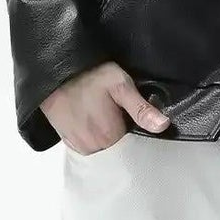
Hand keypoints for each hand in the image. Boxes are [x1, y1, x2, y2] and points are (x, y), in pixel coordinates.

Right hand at [43, 62, 171, 154]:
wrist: (55, 71)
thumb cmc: (90, 75)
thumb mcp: (121, 85)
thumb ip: (142, 109)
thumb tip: (164, 126)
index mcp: (110, 137)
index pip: (132, 145)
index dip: (135, 131)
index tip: (132, 118)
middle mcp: (93, 147)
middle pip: (116, 148)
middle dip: (121, 134)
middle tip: (118, 113)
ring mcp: (78, 146)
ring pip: (102, 148)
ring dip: (106, 137)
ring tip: (104, 115)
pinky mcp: (67, 141)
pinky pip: (87, 146)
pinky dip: (92, 137)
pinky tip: (92, 120)